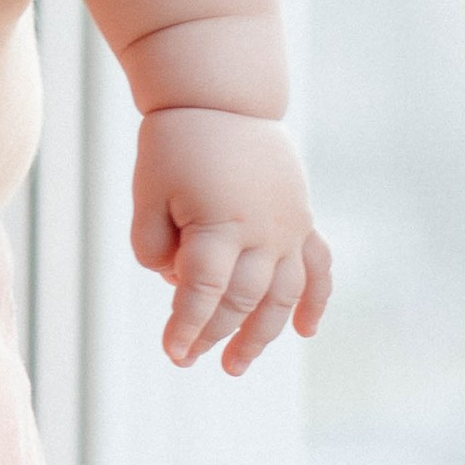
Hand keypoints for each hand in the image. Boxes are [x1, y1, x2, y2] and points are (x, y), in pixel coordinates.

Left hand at [130, 107, 332, 372]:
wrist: (221, 99)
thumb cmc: (175, 145)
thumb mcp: (147, 193)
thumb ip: (152, 246)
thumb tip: (177, 283)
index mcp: (219, 224)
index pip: (202, 292)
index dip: (186, 326)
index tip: (173, 353)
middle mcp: (262, 232)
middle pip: (240, 300)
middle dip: (213, 334)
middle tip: (188, 359)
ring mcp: (288, 228)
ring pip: (281, 296)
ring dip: (262, 335)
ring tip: (236, 365)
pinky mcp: (302, 219)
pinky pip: (317, 268)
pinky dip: (315, 301)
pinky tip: (305, 331)